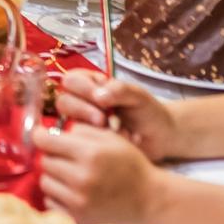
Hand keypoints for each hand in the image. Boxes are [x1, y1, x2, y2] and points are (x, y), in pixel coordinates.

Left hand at [38, 124, 165, 223]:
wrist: (150, 199)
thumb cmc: (130, 164)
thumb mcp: (110, 138)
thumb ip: (80, 130)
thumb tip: (50, 131)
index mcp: (90, 153)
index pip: (45, 141)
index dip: (42, 136)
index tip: (43, 137)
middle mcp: (82, 178)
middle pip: (44, 161)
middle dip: (52, 156)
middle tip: (66, 158)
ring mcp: (79, 200)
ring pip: (45, 181)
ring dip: (54, 176)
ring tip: (70, 175)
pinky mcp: (78, 217)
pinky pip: (50, 201)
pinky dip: (57, 195)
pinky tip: (72, 191)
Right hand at [55, 71, 179, 160]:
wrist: (160, 137)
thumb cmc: (147, 111)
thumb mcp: (137, 96)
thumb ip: (119, 90)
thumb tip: (98, 96)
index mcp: (91, 83)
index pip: (71, 80)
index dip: (82, 89)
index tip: (101, 100)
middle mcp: (82, 102)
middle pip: (63, 101)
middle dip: (82, 111)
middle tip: (103, 120)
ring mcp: (82, 123)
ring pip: (68, 123)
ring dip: (88, 128)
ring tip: (112, 131)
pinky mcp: (86, 142)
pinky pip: (78, 142)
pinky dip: (96, 142)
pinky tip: (115, 141)